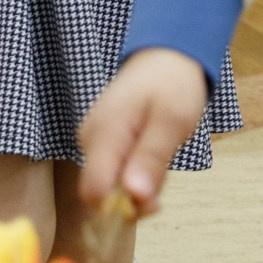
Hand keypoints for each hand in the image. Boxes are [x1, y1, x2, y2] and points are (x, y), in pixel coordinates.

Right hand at [77, 48, 209, 216]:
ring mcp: (93, 139)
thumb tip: (134, 196)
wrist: (166, 55)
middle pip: (102, 192)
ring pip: (110, 183)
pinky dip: (136, 170)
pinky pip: (115, 169)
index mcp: (104, 134)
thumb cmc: (172, 84)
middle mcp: (90, 139)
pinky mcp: (100, 140)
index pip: (94, 193)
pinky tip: (153, 150)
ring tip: (161, 152)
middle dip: (134, 196)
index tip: (155, 201)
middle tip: (165, 172)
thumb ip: (151, 159)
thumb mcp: (172, 122)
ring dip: (139, 182)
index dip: (122, 207)